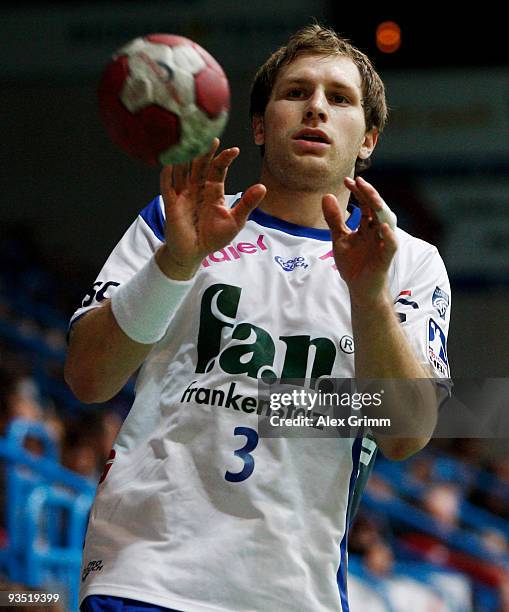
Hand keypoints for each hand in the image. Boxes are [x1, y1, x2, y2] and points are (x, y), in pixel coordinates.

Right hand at [156, 138, 265, 279]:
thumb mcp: (235, 221)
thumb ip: (247, 204)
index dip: (224, 159)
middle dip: (204, 152)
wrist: (194, 253)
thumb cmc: (214, 237)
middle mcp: (197, 188)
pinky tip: (169, 163)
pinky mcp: (171, 204)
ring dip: (185, 158)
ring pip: (182, 171)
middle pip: (199, 165)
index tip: (234, 150)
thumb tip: (263, 187)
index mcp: (213, 190)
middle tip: (210, 137)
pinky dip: (167, 175)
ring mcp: (183, 195)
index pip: (218, 169)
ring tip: (189, 143)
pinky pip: (167, 187)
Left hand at [322, 176, 397, 305]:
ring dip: (380, 208)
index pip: (365, 204)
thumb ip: (334, 219)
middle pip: (377, 208)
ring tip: (371, 196)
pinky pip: (391, 245)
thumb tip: (327, 195)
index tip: (347, 181)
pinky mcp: (386, 259)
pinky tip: (382, 226)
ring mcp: (383, 244)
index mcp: (368, 226)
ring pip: (387, 222)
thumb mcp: (339, 238)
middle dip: (370, 194)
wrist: (359, 289)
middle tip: (359, 182)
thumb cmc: (353, 263)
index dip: (358, 192)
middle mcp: (378, 231)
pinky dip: (389, 236)